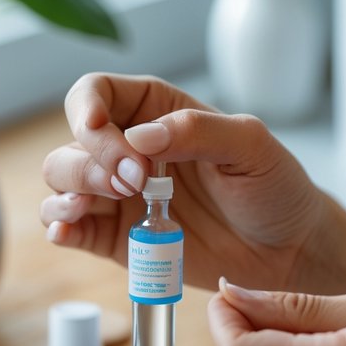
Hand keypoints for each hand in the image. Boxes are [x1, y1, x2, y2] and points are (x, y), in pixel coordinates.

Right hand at [40, 73, 325, 290]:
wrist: (287, 250)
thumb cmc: (274, 189)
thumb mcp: (250, 146)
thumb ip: (197, 131)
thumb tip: (140, 137)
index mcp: (155, 112)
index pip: (96, 94)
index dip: (87, 110)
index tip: (101, 132)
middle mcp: (127, 150)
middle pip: (72, 142)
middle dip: (90, 162)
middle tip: (134, 184)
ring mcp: (118, 196)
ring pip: (61, 182)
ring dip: (69, 191)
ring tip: (99, 204)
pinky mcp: (116, 239)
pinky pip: (69, 228)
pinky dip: (59, 227)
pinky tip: (68, 231)